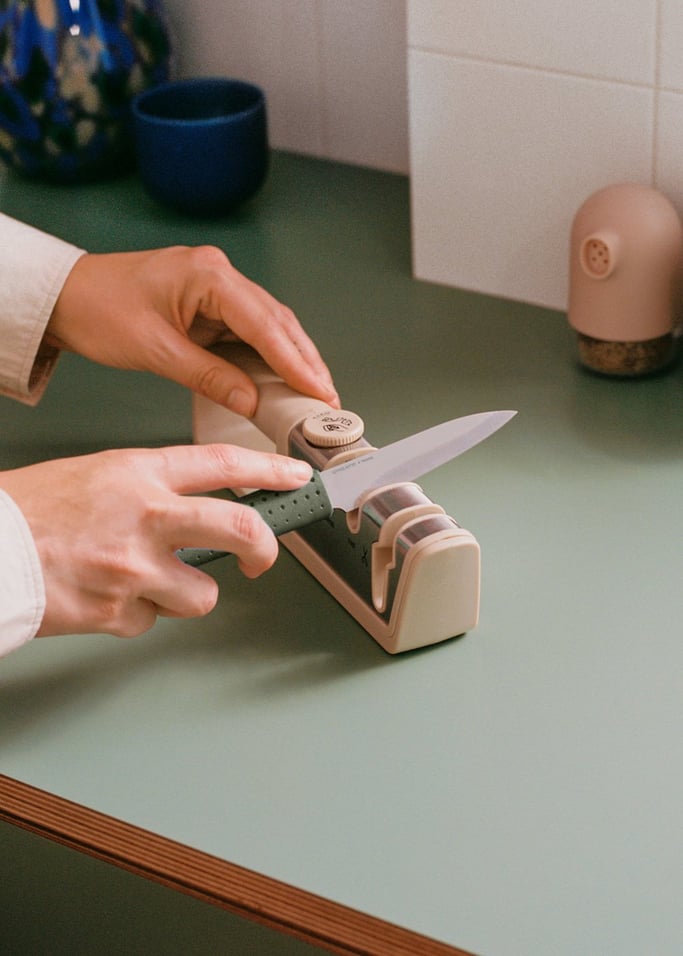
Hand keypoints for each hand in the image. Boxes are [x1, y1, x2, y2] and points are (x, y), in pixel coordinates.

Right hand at [0, 444, 312, 637]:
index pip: (224, 465)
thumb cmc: (29, 509)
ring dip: (182, 593)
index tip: (294, 477)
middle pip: (243, 530)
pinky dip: (134, 614)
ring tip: (144, 581)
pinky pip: (150, 620)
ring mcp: (136, 568)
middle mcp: (147, 516)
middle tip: (260, 556)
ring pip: (203, 594)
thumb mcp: (96, 475)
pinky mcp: (118, 612)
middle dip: (264, 548)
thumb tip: (192, 510)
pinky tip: (105, 596)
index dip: (269, 470)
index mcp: (139, 473)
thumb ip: (149, 489)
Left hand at [45, 245, 339, 416]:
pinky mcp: (209, 305)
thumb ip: (208, 376)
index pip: (265, 324)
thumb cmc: (98, 309)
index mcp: (208, 275)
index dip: (296, 362)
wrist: (65, 295)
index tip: (318, 391)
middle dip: (305, 362)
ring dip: (291, 359)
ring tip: (314, 393)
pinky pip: (249, 331)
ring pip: (268, 326)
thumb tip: (251, 401)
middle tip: (327, 399)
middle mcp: (219, 275)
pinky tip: (281, 379)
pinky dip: (268, 356)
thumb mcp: (155, 350)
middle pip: (277, 322)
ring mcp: (216, 288)